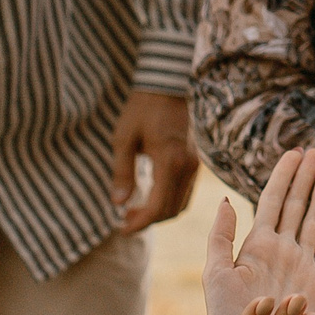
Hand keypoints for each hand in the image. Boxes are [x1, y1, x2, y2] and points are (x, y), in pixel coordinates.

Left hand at [112, 89, 201, 231]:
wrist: (168, 86)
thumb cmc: (142, 109)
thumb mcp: (124, 138)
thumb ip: (122, 172)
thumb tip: (119, 203)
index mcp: (170, 161)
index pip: (158, 206)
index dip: (140, 223)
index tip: (121, 228)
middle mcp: (187, 167)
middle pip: (172, 210)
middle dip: (148, 221)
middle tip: (124, 221)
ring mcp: (195, 165)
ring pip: (181, 204)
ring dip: (159, 213)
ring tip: (134, 212)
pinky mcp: (195, 162)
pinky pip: (185, 192)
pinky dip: (168, 202)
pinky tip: (150, 198)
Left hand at [201, 147, 314, 314]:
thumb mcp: (215, 274)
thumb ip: (221, 236)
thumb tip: (226, 200)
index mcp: (257, 245)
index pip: (272, 200)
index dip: (283, 175)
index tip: (294, 152)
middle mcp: (282, 250)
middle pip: (297, 204)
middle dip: (307, 176)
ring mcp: (302, 264)